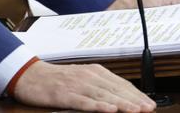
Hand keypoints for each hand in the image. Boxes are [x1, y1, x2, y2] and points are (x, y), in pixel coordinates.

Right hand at [12, 60, 154, 111]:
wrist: (30, 75)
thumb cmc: (57, 80)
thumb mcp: (82, 79)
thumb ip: (101, 87)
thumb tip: (121, 97)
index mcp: (95, 72)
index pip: (121, 84)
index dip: (136, 95)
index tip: (149, 104)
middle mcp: (88, 76)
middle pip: (115, 90)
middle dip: (134, 100)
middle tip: (149, 108)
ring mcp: (77, 85)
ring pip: (103, 96)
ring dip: (121, 104)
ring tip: (135, 111)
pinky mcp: (64, 94)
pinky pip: (84, 101)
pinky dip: (97, 106)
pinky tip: (108, 110)